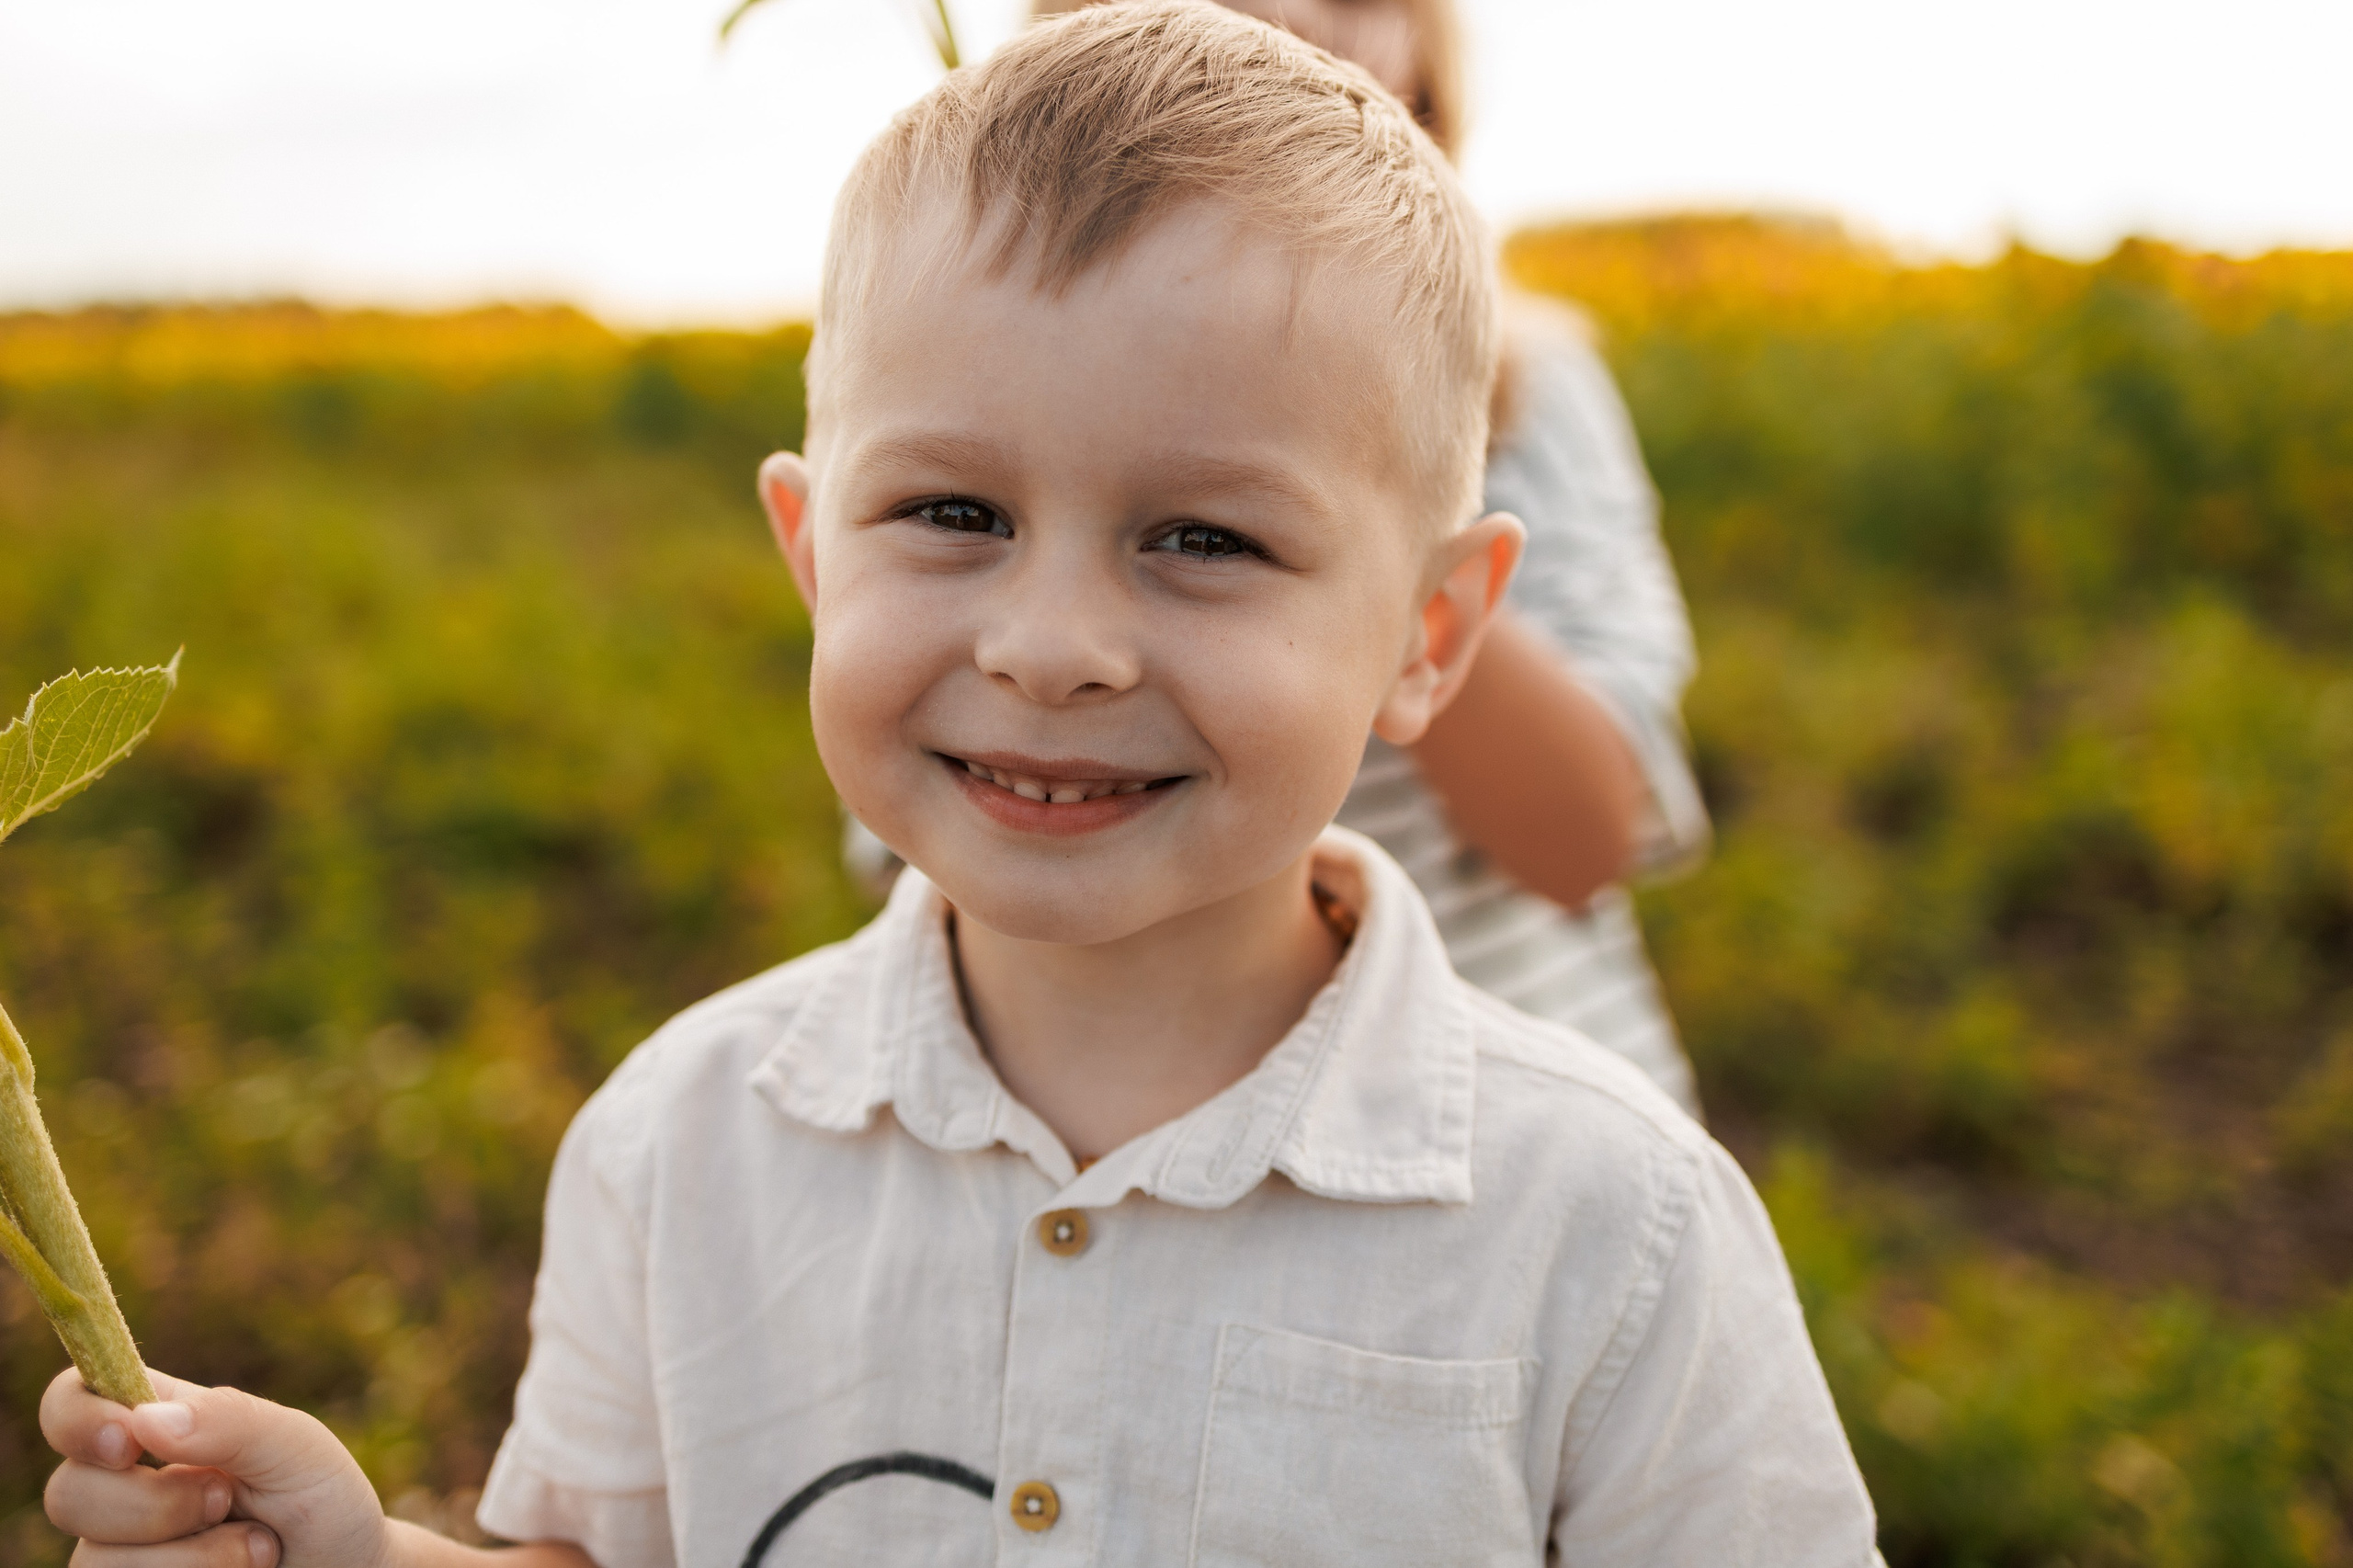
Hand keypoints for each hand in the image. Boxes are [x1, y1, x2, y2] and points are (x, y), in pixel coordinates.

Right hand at [43, 1366, 391, 1567]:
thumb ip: (230, 1420)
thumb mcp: (296, 1447)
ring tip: (257, 1549)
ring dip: (190, 1559)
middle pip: (69, 1494)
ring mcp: (123, 1551)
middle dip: (156, 1505)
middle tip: (226, 1501)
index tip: (128, 1442)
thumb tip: (145, 1418)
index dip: (77, 1420)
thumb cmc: (320, 1500)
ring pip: (95, 1560)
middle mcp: (125, 1489)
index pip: (71, 1403)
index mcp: (156, 1427)